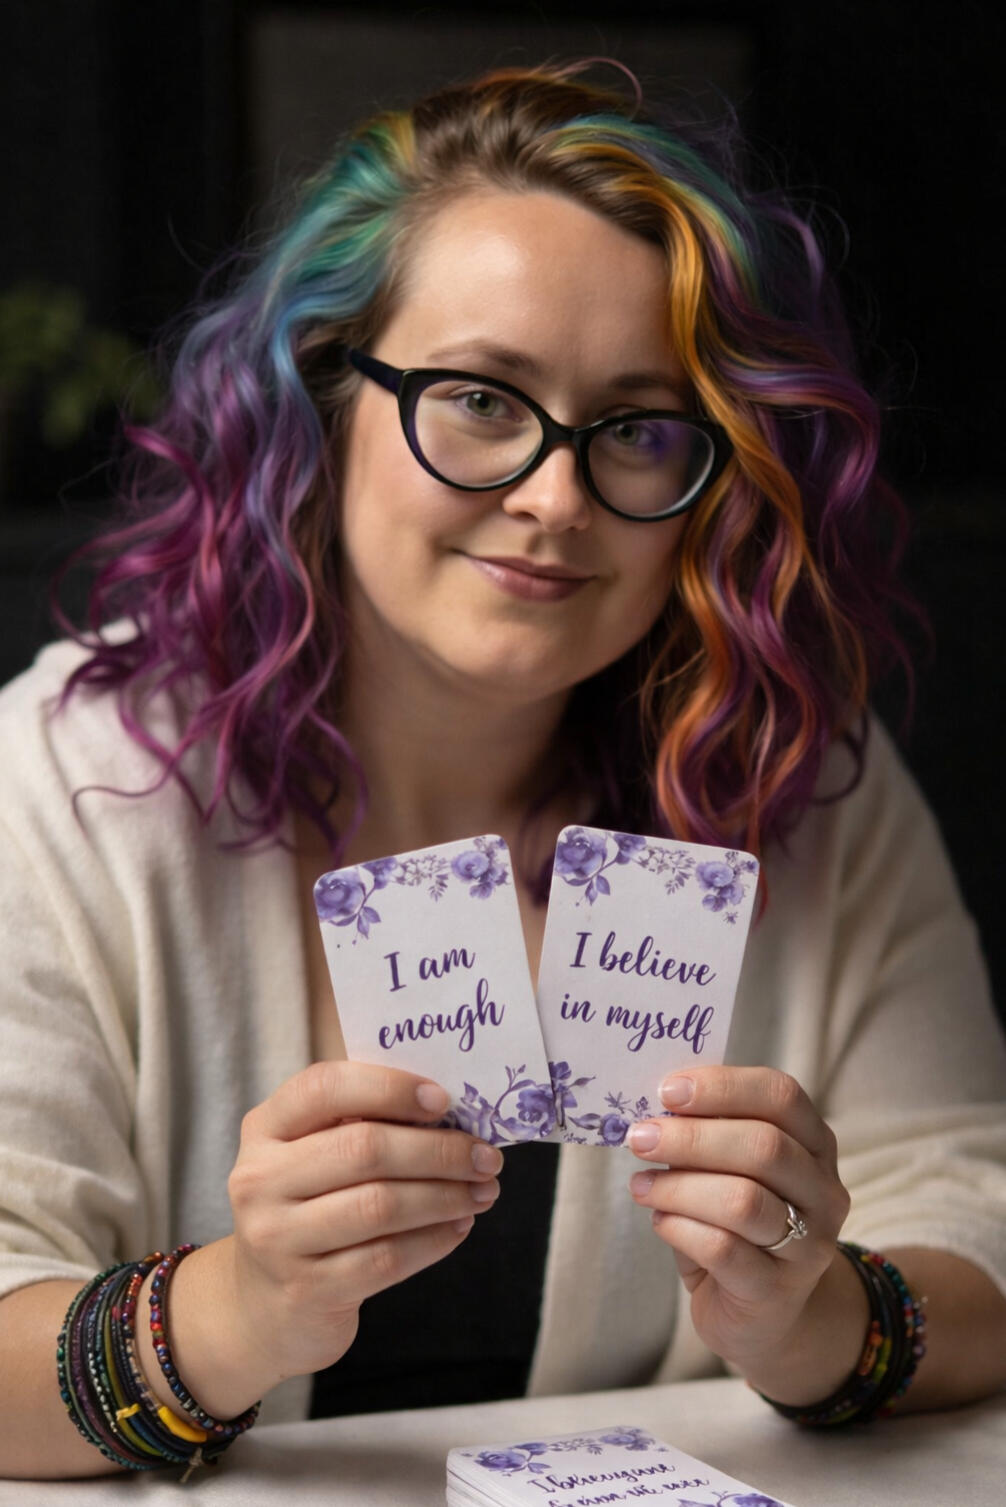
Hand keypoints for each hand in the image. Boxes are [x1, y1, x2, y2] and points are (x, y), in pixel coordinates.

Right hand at [225, 1059, 501, 1384]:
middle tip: (486, 1157)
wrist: (265, 1303)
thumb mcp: (314, 1154)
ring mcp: (277, 1239)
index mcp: (265, 1128)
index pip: (324, 1088)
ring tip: (482, 1191)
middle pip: (363, 1149)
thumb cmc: (309, 1207)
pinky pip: (386, 1259)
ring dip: (445, 1196)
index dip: (389, 1088)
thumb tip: (449, 1111)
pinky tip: (459, 1227)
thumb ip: (362, 1122)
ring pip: (380, 1206)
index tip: (443, 1101)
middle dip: (438, 1151)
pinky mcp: (306, 1290)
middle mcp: (259, 1179)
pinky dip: (434, 1240)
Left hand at [627, 1066, 850, 1375]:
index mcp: (814, 1144)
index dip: (723, 1086)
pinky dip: (680, 1228)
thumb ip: (708, 1137)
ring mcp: (808, 1246)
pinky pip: (722, 1250)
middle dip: (692, 1138)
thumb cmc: (738, 1226)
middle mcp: (823, 1192)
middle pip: (765, 1147)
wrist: (765, 1315)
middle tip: (640, 1138)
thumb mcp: (730, 1172)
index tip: (668, 1090)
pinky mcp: (775, 1292)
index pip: (781, 1096)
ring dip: (679, 1187)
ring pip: (743, 1201)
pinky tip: (660, 1222)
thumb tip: (658, 1110)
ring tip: (641, 1185)